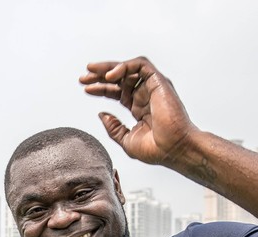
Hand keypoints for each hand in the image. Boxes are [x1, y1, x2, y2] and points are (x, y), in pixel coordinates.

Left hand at [80, 57, 196, 165]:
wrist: (174, 149)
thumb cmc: (156, 149)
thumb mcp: (127, 140)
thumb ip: (114, 128)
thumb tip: (102, 115)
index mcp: (139, 107)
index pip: (118, 92)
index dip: (101, 89)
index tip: (86, 89)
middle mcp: (146, 95)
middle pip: (120, 78)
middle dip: (100, 76)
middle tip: (83, 77)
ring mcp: (152, 87)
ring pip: (129, 68)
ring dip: (108, 68)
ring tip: (91, 72)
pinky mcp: (159, 81)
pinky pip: (140, 65)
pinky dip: (124, 67)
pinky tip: (110, 76)